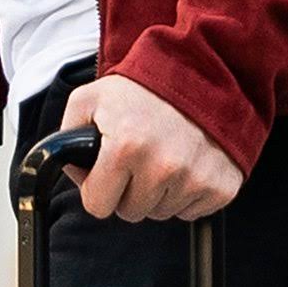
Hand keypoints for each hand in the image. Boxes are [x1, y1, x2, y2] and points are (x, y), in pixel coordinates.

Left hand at [59, 75, 243, 221]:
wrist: (202, 73)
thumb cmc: (144, 89)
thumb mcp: (92, 99)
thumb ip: (67, 137)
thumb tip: (70, 171)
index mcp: (125, 147)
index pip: (97, 206)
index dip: (98, 188)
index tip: (109, 170)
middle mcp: (161, 166)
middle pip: (130, 212)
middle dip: (130, 190)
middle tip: (140, 157)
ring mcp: (194, 179)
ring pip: (161, 213)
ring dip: (159, 192)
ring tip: (165, 154)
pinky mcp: (219, 187)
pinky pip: (190, 212)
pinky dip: (186, 193)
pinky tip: (187, 162)